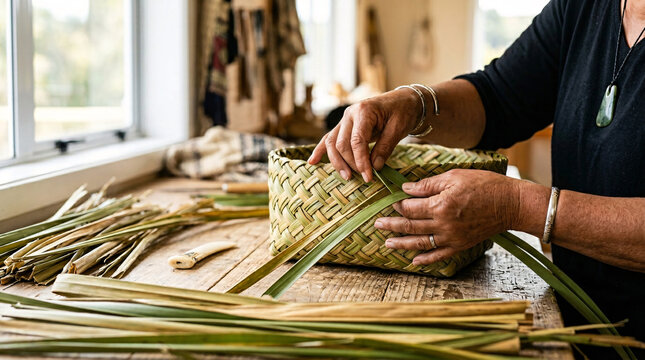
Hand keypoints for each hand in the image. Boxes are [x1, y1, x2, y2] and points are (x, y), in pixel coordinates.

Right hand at [307, 88, 422, 181]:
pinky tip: (312, 162)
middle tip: (364, 177)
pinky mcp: (344, 126)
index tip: (369, 176)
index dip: (361, 161)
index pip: (357, 141)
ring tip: (347, 177)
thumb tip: (374, 167)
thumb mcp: (399, 128)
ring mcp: (344, 120)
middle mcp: (349, 114)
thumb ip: (385, 147)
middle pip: (341, 143)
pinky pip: (328, 139)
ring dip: (337, 162)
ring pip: (331, 143)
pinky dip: (320, 151)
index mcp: (364, 111)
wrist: (402, 100)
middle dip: (351, 163)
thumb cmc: (402, 112)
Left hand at [374, 169, 520, 265]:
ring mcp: (452, 238)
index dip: (399, 205)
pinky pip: (439, 255)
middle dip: (392, 225)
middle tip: (377, 224)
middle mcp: (443, 224)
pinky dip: (426, 260)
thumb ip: (428, 185)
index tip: (390, 202)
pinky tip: (414, 261)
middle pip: (411, 226)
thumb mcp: (454, 177)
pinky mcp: (460, 245)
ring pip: (421, 243)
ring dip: (402, 244)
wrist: (511, 204)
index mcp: (440, 205)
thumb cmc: (484, 185)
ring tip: (387, 244)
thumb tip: (406, 188)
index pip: (411, 207)